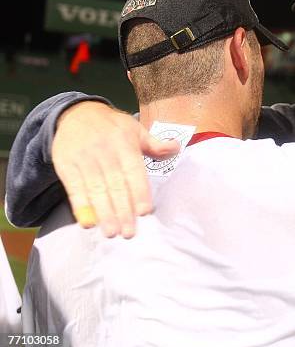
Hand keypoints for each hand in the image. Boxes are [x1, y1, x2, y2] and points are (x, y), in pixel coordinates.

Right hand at [51, 101, 179, 237]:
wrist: (75, 113)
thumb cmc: (111, 127)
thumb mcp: (134, 130)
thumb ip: (154, 144)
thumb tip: (176, 148)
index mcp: (124, 143)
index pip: (133, 171)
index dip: (139, 191)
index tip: (144, 211)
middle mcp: (104, 151)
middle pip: (115, 184)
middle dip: (122, 210)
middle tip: (129, 232)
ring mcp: (83, 158)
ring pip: (95, 189)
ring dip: (103, 213)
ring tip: (111, 232)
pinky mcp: (65, 165)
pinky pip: (74, 188)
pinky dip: (80, 206)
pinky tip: (88, 222)